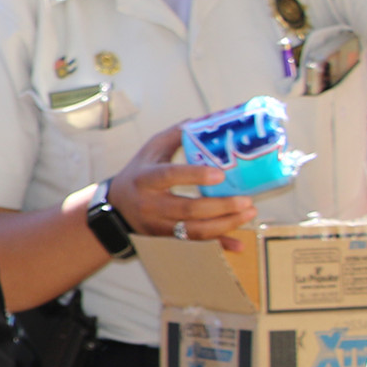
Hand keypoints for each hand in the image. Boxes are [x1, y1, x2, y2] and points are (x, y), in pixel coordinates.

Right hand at [109, 125, 255, 248]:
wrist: (117, 206)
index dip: (194, 176)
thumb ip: (174, 136)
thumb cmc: (139, 173)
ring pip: (195, 230)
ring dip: (225, 224)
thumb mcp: (150, 150)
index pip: (170, 176)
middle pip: (188, 209)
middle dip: (220, 206)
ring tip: (248, 213)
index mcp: (146, 178)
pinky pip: (196, 241)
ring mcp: (159, 223)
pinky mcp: (168, 236)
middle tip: (246, 200)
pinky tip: (238, 244)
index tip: (220, 173)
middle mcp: (151, 204)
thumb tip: (201, 122)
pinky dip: (219, 243)